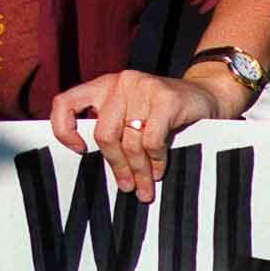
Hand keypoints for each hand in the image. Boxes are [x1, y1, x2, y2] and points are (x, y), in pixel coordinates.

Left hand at [49, 69, 224, 202]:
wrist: (206, 95)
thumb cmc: (163, 112)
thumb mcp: (131, 114)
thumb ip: (112, 128)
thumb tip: (97, 167)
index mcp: (103, 86)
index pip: (65, 102)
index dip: (64, 129)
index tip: (79, 151)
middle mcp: (119, 83)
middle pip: (103, 134)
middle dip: (116, 166)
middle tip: (127, 187)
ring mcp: (142, 87)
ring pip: (129, 142)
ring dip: (138, 171)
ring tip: (145, 187)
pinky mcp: (165, 98)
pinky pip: (152, 141)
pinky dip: (155, 161)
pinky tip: (159, 170)